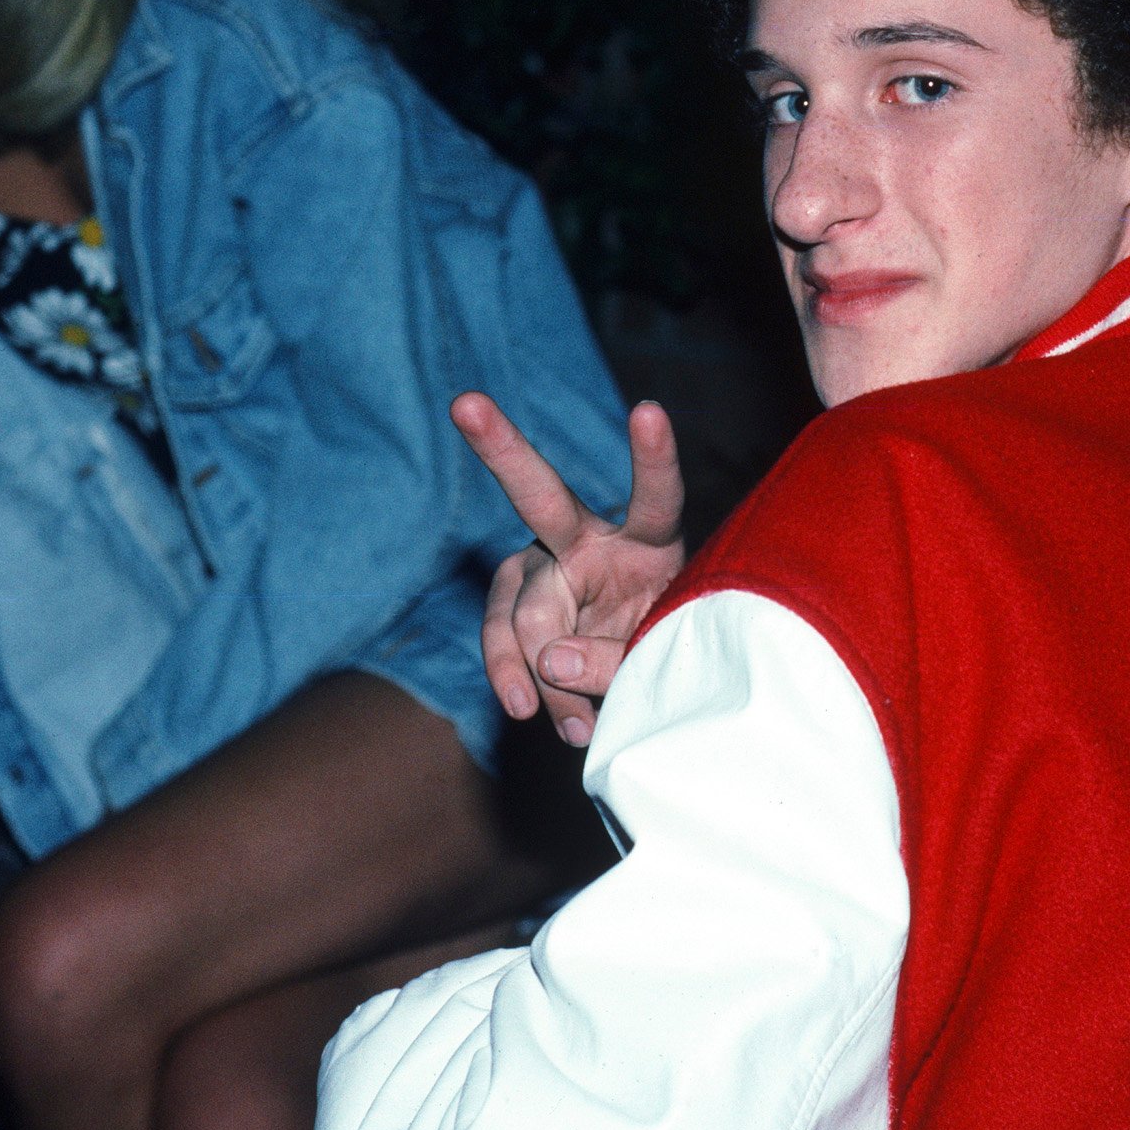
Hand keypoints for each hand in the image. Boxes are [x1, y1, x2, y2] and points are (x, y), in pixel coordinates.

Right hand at [454, 392, 688, 746]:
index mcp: (646, 535)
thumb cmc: (662, 650)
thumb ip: (614, 660)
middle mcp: (586, 536)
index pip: (654, 492)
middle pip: (540, 495)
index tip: (647, 411)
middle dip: (502, 447)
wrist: (643, 683)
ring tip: (574, 725)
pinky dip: (513, 675)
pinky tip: (525, 707)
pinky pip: (501, 637)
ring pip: (521, 606)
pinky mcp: (517, 604)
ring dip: (539, 666)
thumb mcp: (657, 654)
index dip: (652, 455)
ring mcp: (544, 568)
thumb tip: (548, 662)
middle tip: (466, 404)